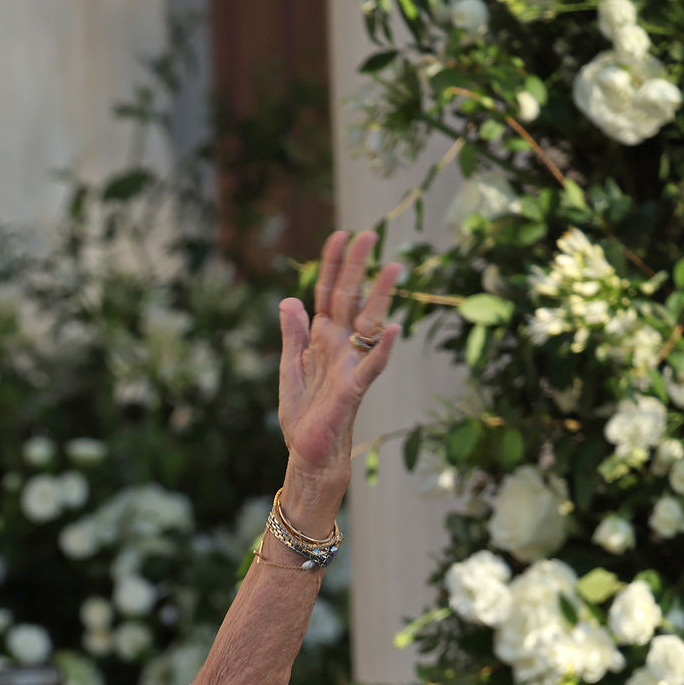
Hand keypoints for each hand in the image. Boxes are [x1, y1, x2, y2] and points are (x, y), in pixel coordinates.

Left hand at [275, 229, 402, 531]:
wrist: (308, 451)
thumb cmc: (304, 413)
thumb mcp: (290, 367)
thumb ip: (293, 334)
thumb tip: (289, 299)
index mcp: (322, 339)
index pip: (329, 294)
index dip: (333, 266)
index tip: (339, 235)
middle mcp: (340, 345)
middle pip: (351, 299)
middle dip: (357, 268)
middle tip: (369, 233)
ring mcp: (350, 364)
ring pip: (369, 324)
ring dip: (380, 296)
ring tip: (394, 267)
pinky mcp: (353, 388)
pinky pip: (372, 365)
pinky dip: (383, 349)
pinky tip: (394, 329)